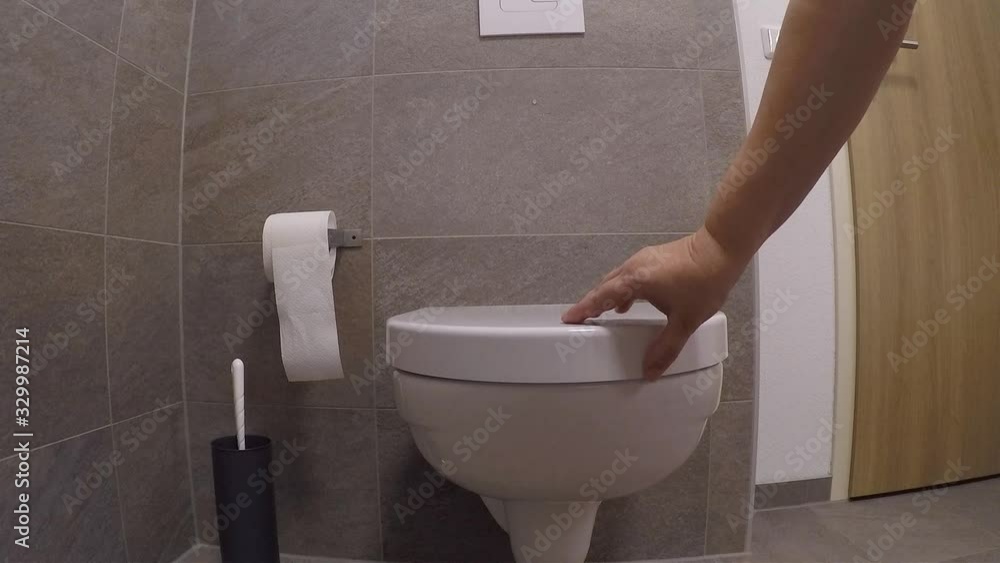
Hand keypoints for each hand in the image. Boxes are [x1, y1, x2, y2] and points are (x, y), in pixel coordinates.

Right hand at [562, 228, 747, 378]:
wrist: (722, 248)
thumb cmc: (704, 281)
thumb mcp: (686, 320)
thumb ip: (666, 348)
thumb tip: (650, 371)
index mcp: (636, 280)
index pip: (602, 296)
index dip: (584, 309)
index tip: (568, 318)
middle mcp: (635, 266)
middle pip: (605, 286)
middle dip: (591, 303)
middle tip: (580, 319)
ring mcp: (644, 259)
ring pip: (617, 280)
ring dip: (607, 296)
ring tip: (601, 314)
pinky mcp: (653, 258)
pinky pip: (629, 275)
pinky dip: (622, 290)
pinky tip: (628, 302)